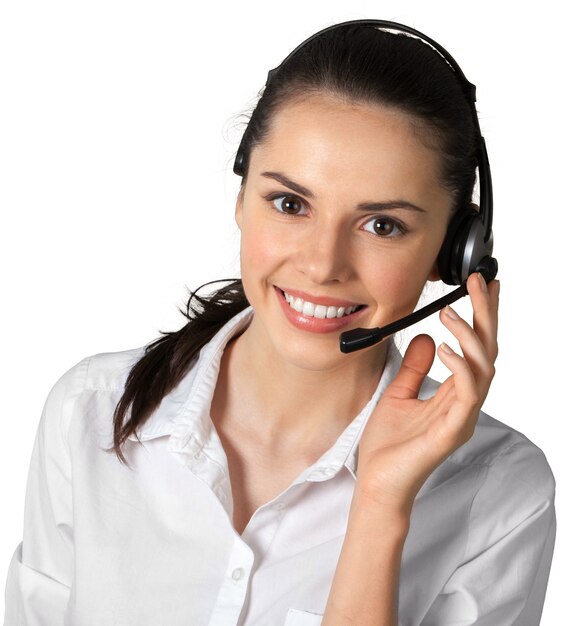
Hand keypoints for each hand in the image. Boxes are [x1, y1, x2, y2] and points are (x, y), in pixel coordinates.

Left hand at [355, 272, 499, 513]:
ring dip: (470, 336)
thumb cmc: (389, 444)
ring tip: (450, 312)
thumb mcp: (398, 393)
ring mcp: (462, 417)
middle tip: (479, 283)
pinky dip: (460, 367)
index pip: (475, 349)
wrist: (378, 482)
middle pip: (486, 352)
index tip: (481, 287)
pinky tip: (445, 347)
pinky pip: (466, 394)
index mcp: (454, 394)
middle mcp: (465, 403)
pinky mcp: (453, 431)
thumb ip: (416, 368)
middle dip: (485, 315)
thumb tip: (429, 338)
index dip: (481, 318)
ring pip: (483, 369)